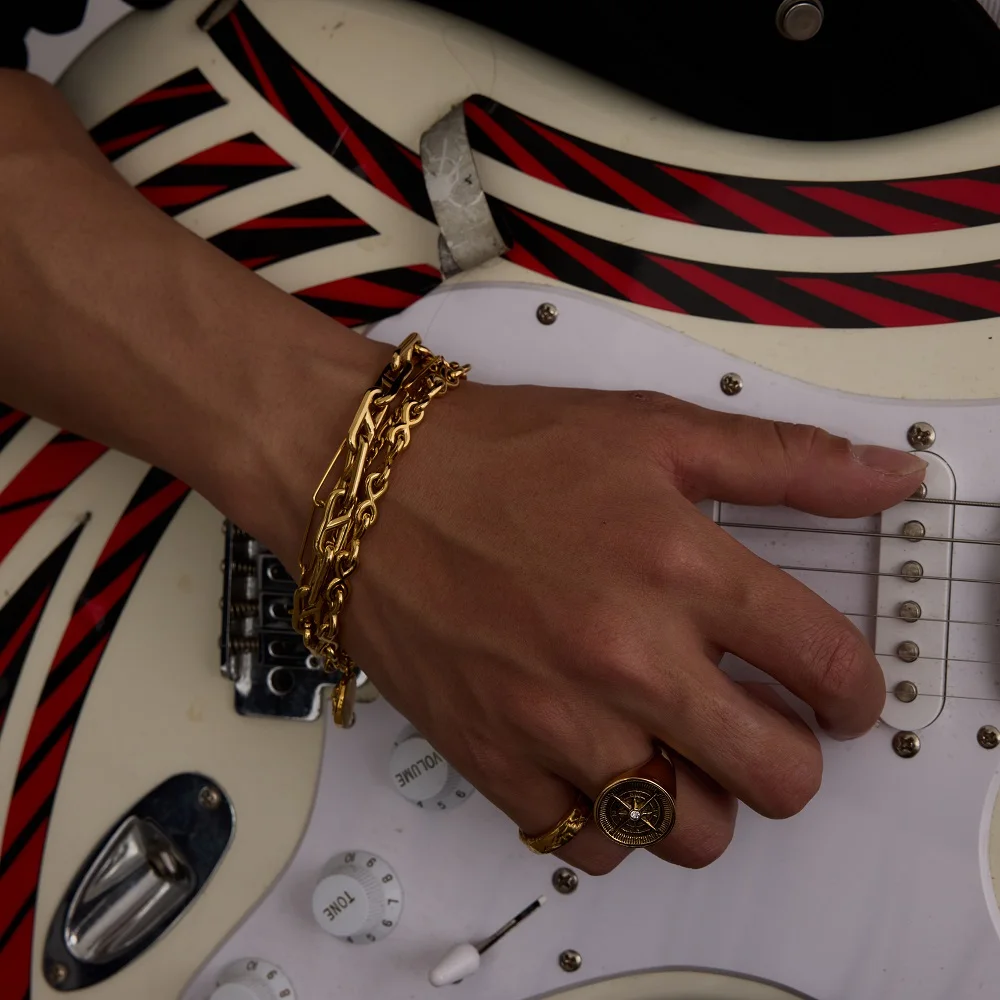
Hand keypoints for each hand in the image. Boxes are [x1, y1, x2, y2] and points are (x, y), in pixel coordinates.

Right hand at [295, 380, 924, 874]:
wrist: (368, 486)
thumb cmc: (500, 454)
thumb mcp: (653, 430)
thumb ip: (784, 460)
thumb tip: (887, 478)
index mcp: (680, 568)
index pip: (825, 666)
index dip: (854, 692)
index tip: (840, 697)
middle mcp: (626, 657)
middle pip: (776, 777)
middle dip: (792, 759)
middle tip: (765, 729)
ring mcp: (557, 721)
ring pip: (687, 832)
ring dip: (706, 801)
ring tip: (681, 753)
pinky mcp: (494, 760)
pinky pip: (588, 847)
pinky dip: (613, 825)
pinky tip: (603, 768)